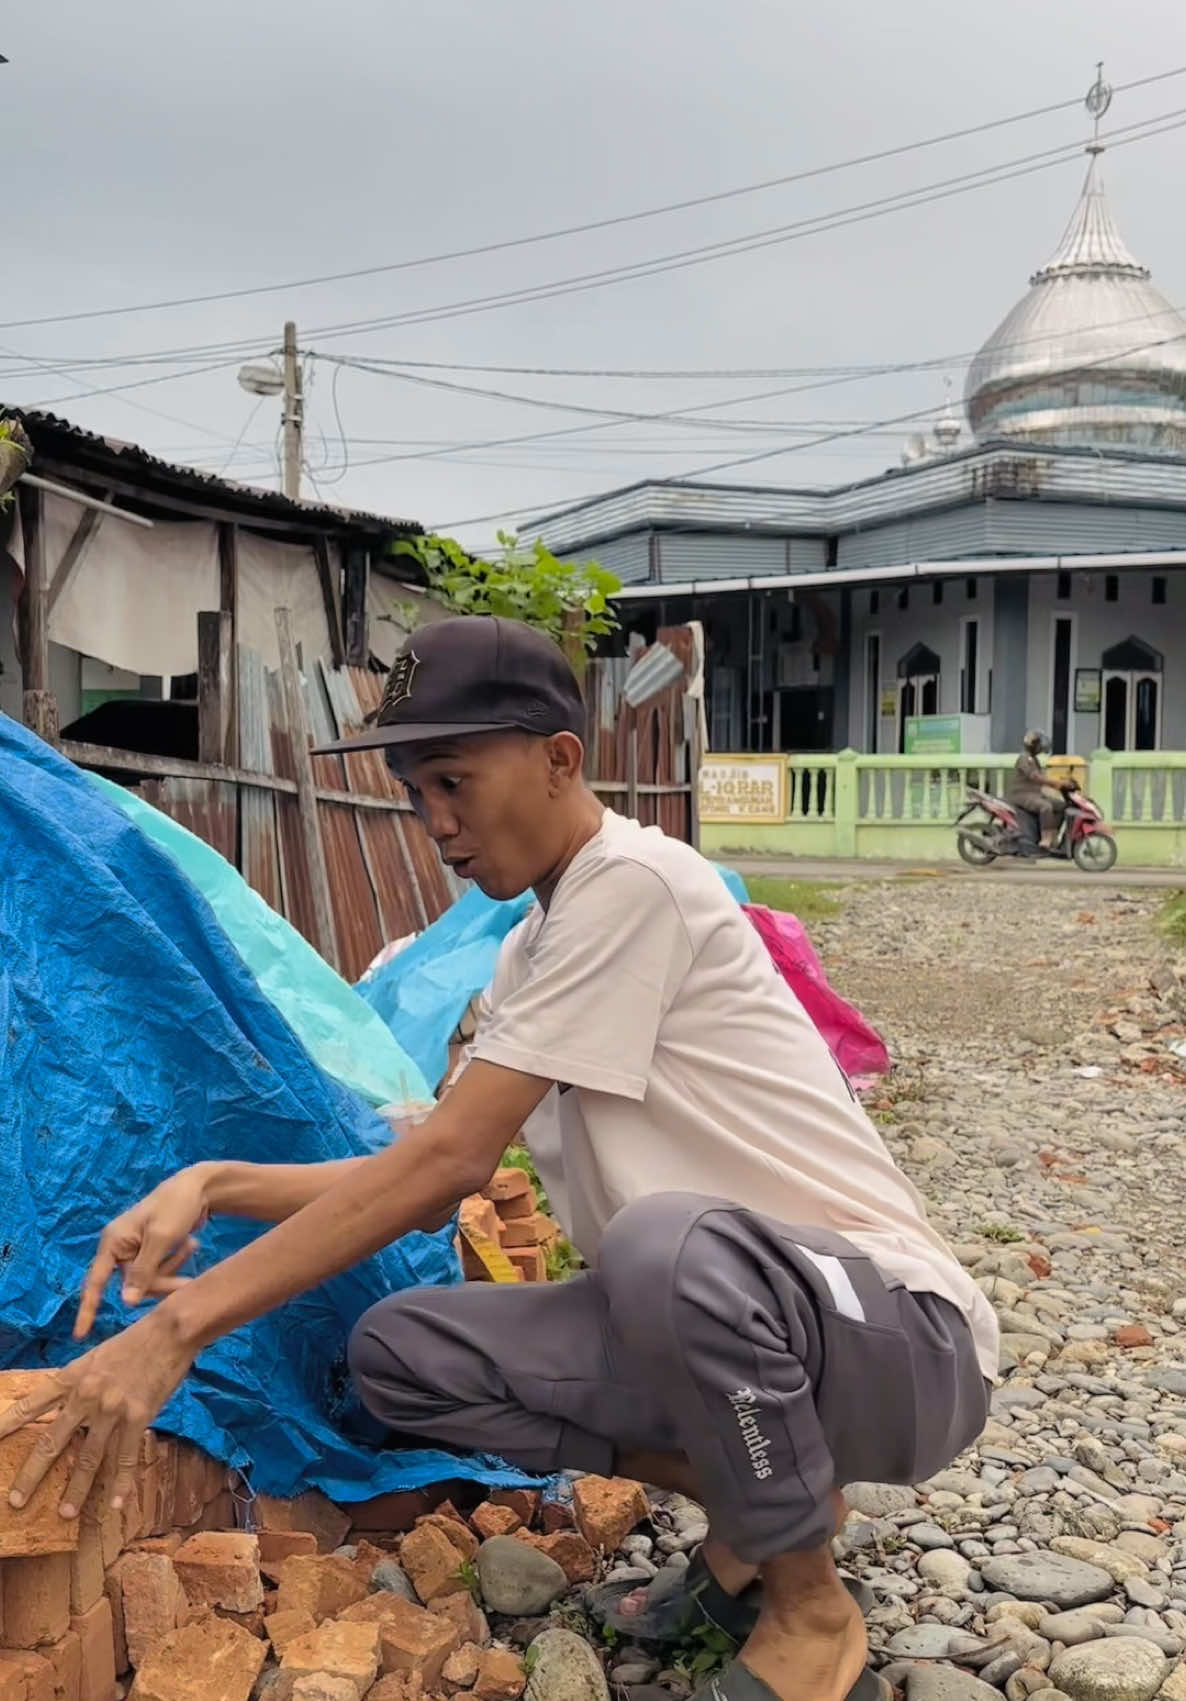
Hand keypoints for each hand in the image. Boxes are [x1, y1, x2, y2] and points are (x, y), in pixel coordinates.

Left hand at [0, 1312, 195, 1519]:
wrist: (171, 1330)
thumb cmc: (135, 1339)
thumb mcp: (97, 1357)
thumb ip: (81, 1384)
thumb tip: (70, 1411)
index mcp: (72, 1377)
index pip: (32, 1404)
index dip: (7, 1423)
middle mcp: (86, 1396)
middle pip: (51, 1442)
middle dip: (32, 1474)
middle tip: (17, 1500)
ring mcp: (111, 1409)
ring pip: (88, 1458)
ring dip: (76, 1489)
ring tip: (66, 1513)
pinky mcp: (138, 1417)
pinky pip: (125, 1457)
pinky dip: (122, 1483)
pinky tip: (116, 1504)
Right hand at [75, 1166, 210, 1339]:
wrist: (200, 1188)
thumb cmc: (176, 1207)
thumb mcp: (160, 1239)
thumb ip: (142, 1271)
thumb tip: (126, 1303)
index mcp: (113, 1242)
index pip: (96, 1282)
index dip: (88, 1309)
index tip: (80, 1335)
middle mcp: (119, 1247)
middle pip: (133, 1284)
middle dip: (160, 1282)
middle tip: (188, 1281)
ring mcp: (136, 1250)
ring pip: (149, 1280)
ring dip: (172, 1268)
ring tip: (192, 1244)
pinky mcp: (151, 1252)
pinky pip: (159, 1271)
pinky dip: (175, 1263)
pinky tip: (191, 1243)